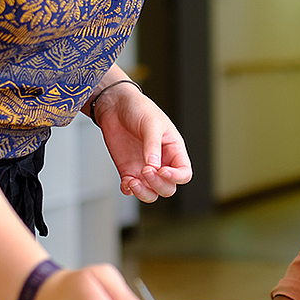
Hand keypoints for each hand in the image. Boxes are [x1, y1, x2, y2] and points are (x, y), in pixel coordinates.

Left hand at [91, 83, 192, 201]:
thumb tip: (154, 166)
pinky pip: (132, 189)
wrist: (115, 106)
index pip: (184, 173)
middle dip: (158, 184)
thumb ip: (153, 145)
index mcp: (173, 150)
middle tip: (145, 171)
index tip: (162, 170)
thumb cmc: (139, 109)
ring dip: (143, 193)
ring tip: (133, 182)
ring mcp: (144, 168)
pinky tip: (125, 182)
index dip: (176, 177)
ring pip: (151, 193)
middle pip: (168, 187)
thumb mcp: (151, 123)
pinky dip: (129, 191)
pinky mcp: (128, 170)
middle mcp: (161, 162)